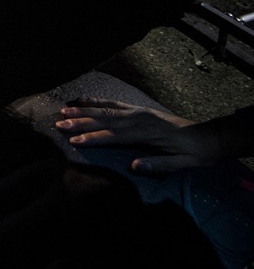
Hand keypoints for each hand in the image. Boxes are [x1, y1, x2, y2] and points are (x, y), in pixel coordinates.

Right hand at [56, 99, 230, 174]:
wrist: (209, 137)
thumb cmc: (194, 154)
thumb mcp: (182, 164)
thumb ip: (159, 165)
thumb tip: (134, 167)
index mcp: (147, 133)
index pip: (114, 135)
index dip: (94, 138)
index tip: (74, 140)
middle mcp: (139, 118)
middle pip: (105, 119)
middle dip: (81, 121)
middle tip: (59, 123)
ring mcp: (138, 111)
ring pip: (106, 108)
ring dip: (84, 109)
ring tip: (64, 110)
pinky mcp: (139, 108)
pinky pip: (113, 103)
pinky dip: (96, 101)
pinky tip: (83, 101)